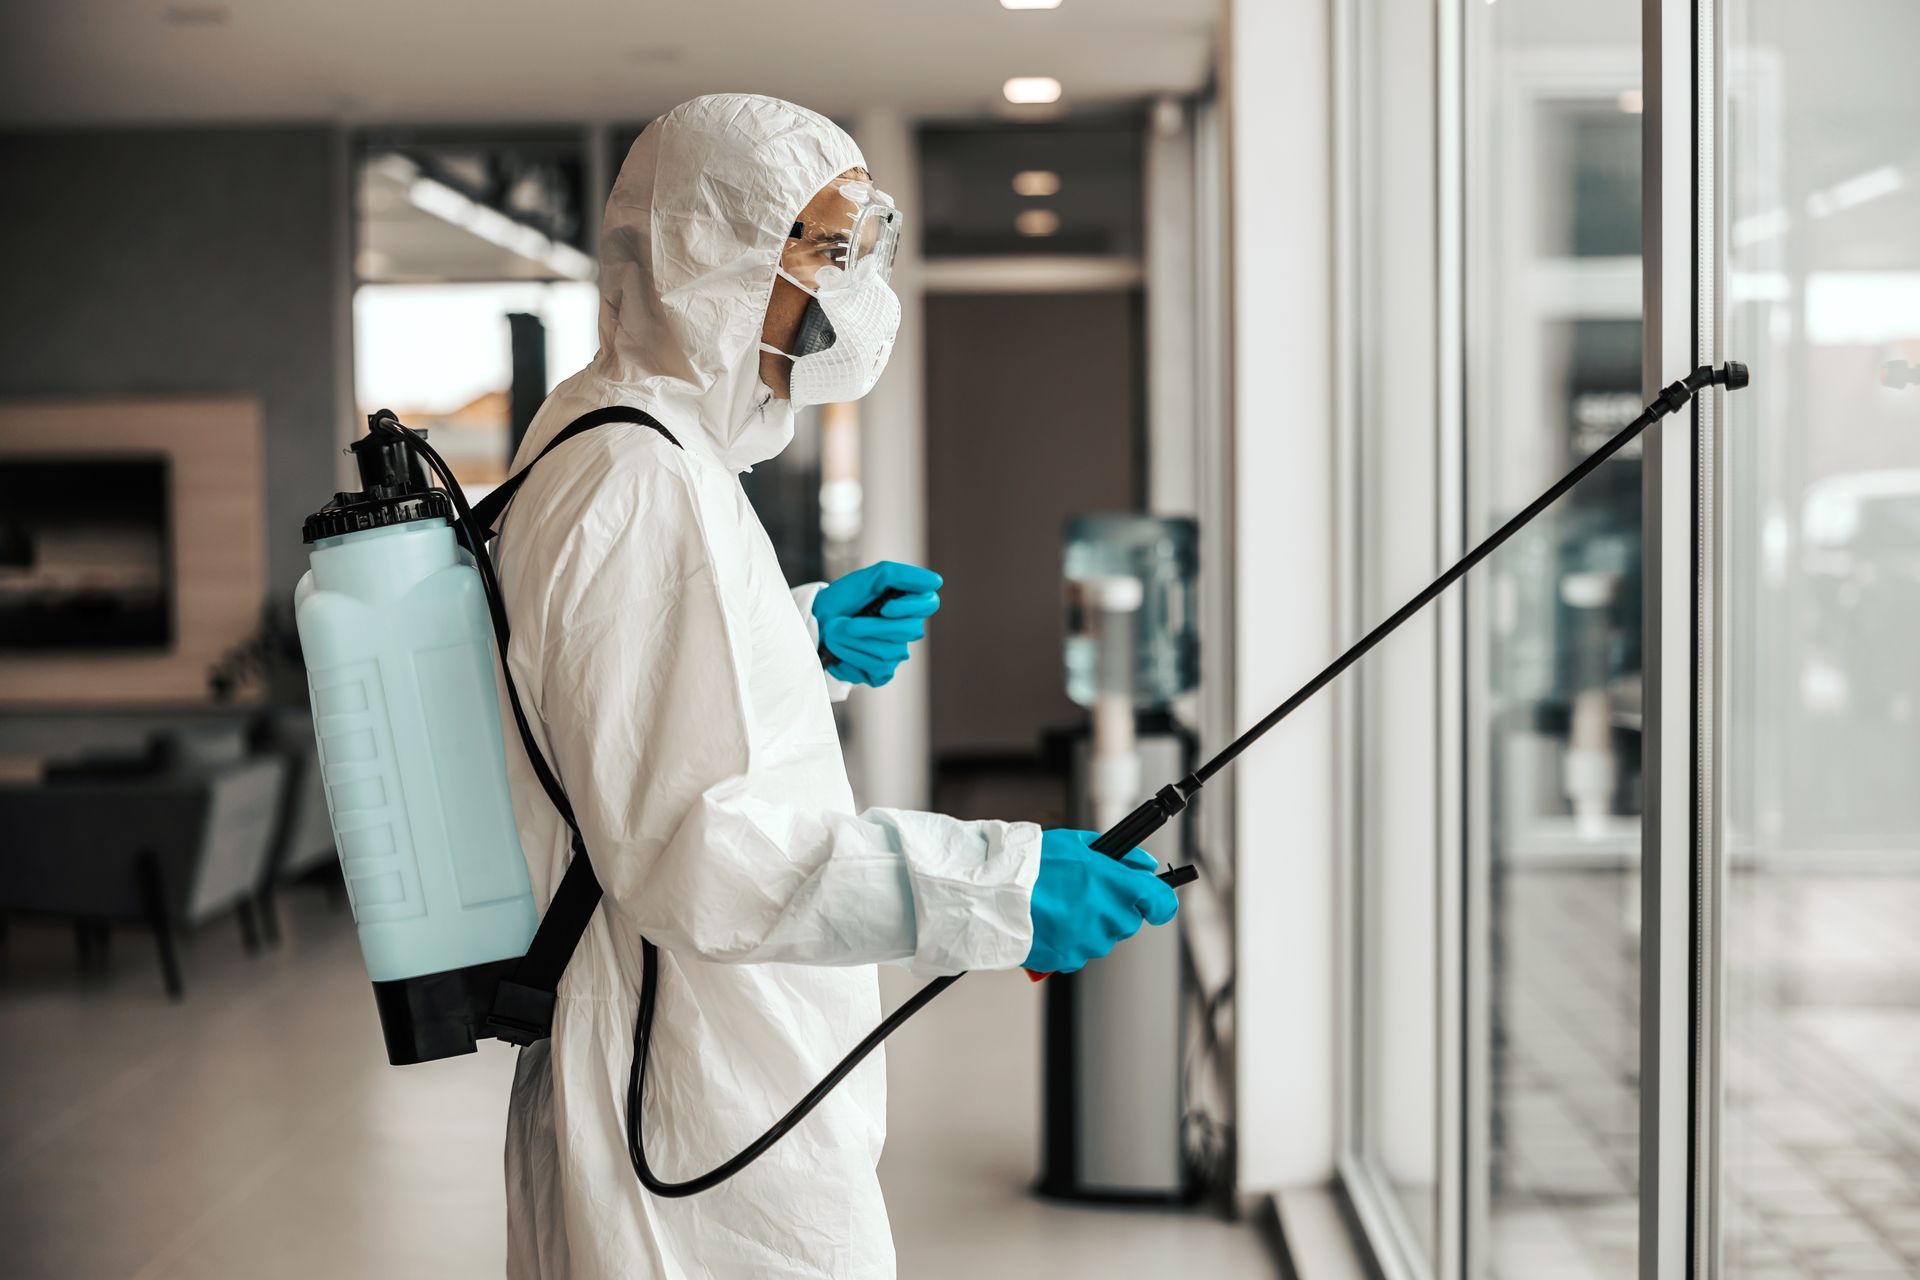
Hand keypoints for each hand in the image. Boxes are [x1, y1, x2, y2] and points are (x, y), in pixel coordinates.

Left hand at [813, 561, 941, 686]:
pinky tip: (841, 655)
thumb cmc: (844, 597)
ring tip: (835, 636)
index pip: (929, 603)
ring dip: (855, 644)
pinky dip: (853, 663)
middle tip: (846, 625)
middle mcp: (906, 630)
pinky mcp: (880, 674)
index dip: (910, 607)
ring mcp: (895, 653)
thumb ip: (902, 576)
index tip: (885, 607)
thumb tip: (935, 582)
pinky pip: (878, 672)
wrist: (816, 621)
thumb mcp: (870, 577)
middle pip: (909, 630)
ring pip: (889, 653)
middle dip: (873, 628)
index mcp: (907, 605)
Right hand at [1022, 829, 1179, 974]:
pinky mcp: (1071, 959)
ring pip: (1104, 937)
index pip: (1161, 903)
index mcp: (1117, 885)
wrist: (995, 895)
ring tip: (1060, 906)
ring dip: (1090, 926)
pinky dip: (1070, 941)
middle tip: (1085, 894)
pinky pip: (1080, 952)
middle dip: (1113, 909)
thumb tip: (1145, 865)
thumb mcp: (1078, 844)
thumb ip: (1121, 856)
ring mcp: (1091, 941)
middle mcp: (1109, 916)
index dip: (1160, 903)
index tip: (1154, 902)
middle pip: (1129, 921)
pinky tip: (1051, 922)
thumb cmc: (1033, 865)